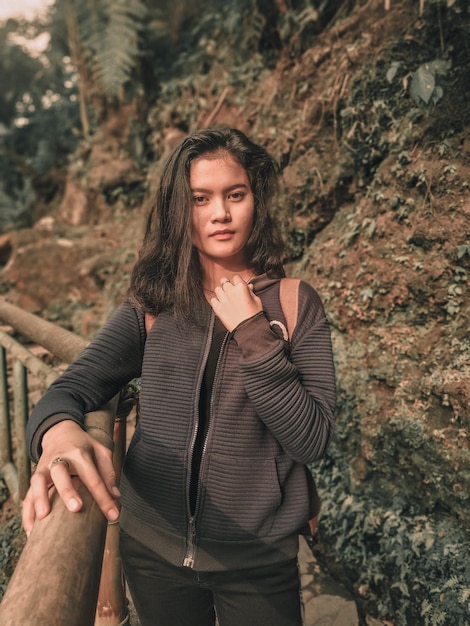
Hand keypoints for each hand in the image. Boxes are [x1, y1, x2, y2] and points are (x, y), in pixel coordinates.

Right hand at [22, 420, 119, 535]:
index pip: (93, 477)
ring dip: (39, 498)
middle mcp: (60, 459)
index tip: (114, 516)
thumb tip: (115, 496)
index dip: (104, 497)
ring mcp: (44, 468)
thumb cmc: (85, 447)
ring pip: (38, 481)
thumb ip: (108, 472)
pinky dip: (27, 512)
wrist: (60, 433)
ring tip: (43, 518)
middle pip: (61, 473)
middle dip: (67, 490)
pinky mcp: (35, 477)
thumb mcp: (101, 451)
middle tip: (76, 508)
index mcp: (80, 453)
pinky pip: (27, 495)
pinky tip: (30, 531)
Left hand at [210, 275, 262, 331]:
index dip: (237, 282)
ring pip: (217, 289)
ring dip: (221, 292)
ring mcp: (223, 299)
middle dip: (227, 285)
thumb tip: (249, 286)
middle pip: (224, 281)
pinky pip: (213, 300)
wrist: (248, 328)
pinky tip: (221, 304)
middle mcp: (231, 291)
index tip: (238, 286)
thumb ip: (251, 291)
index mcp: (241, 287)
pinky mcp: (218, 308)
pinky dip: (216, 301)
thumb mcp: (257, 300)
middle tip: (230, 291)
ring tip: (225, 297)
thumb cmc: (254, 315)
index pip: (236, 277)